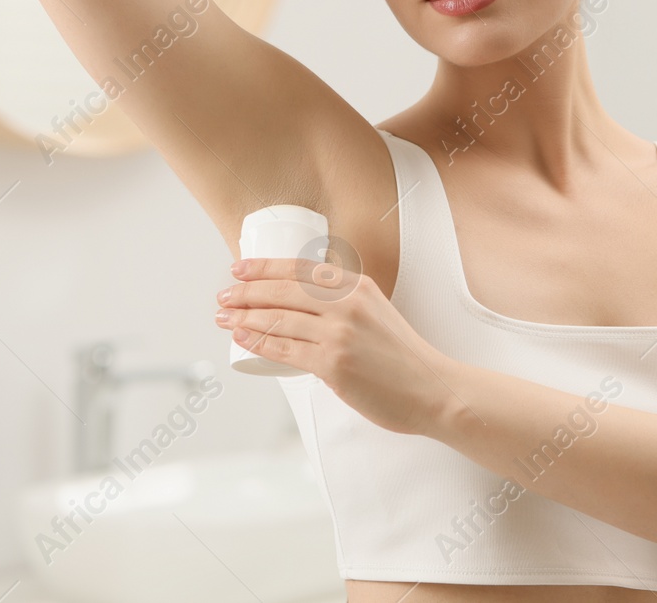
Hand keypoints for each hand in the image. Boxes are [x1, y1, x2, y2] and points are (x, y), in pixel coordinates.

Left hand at [216, 255, 455, 435]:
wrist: (431, 389)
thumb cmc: (403, 357)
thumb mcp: (377, 312)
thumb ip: (347, 304)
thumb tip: (305, 306)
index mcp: (358, 286)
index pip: (301, 268)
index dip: (264, 266)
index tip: (239, 268)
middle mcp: (347, 304)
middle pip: (283, 290)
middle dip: (246, 291)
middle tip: (225, 296)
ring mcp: (340, 334)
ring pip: (279, 319)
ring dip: (245, 317)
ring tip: (225, 317)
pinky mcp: (333, 364)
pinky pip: (285, 349)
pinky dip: (259, 342)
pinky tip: (243, 337)